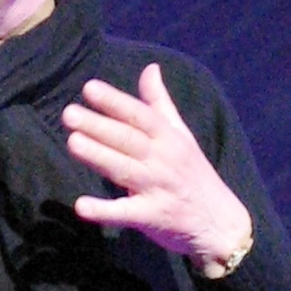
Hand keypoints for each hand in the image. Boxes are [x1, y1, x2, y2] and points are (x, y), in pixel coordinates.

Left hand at [61, 63, 251, 276]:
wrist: (221, 223)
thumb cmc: (193, 173)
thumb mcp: (182, 135)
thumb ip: (160, 103)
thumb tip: (150, 67)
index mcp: (168, 137)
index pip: (139, 115)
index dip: (115, 101)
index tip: (89, 88)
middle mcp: (163, 159)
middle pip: (127, 139)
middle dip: (98, 126)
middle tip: (68, 114)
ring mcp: (158, 188)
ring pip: (124, 169)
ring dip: (99, 156)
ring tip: (72, 143)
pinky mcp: (152, 217)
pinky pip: (126, 213)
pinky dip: (104, 211)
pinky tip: (81, 206)